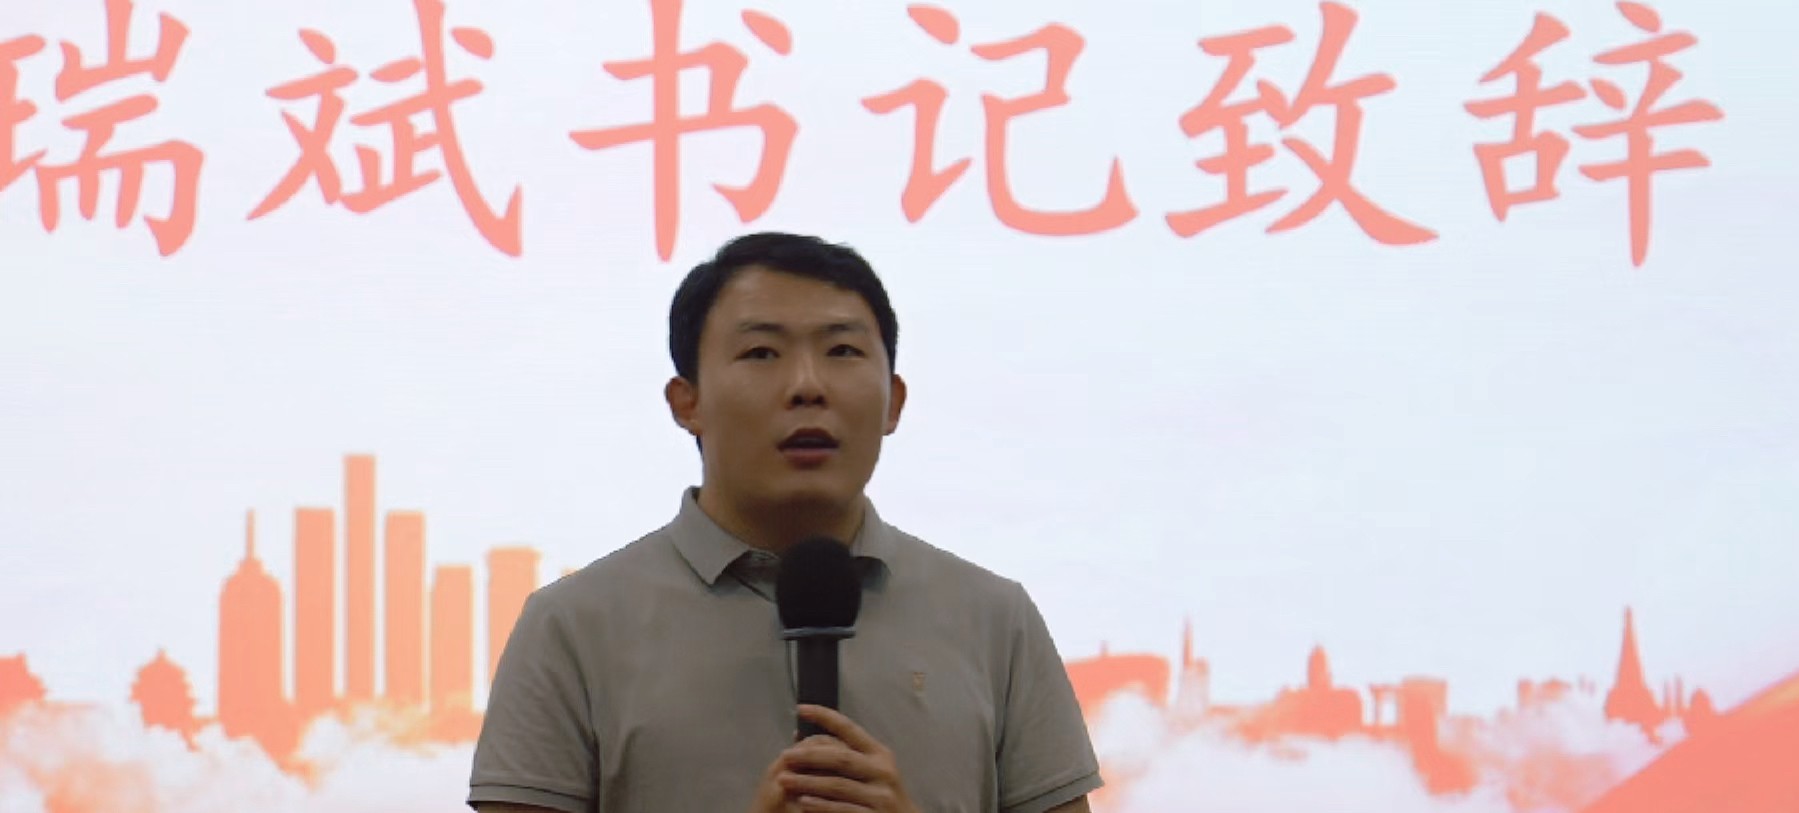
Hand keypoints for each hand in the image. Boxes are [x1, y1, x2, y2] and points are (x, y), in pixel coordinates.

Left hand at [758, 705, 918, 812]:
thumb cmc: (880, 796)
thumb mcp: (872, 770)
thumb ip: (846, 755)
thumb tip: (803, 739)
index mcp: (879, 754)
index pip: (849, 729)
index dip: (824, 716)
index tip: (801, 708)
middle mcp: (882, 771)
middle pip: (841, 758)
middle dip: (809, 755)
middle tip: (786, 755)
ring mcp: (880, 796)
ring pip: (838, 785)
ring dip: (807, 782)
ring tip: (785, 780)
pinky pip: (842, 809)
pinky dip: (821, 806)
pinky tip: (803, 802)